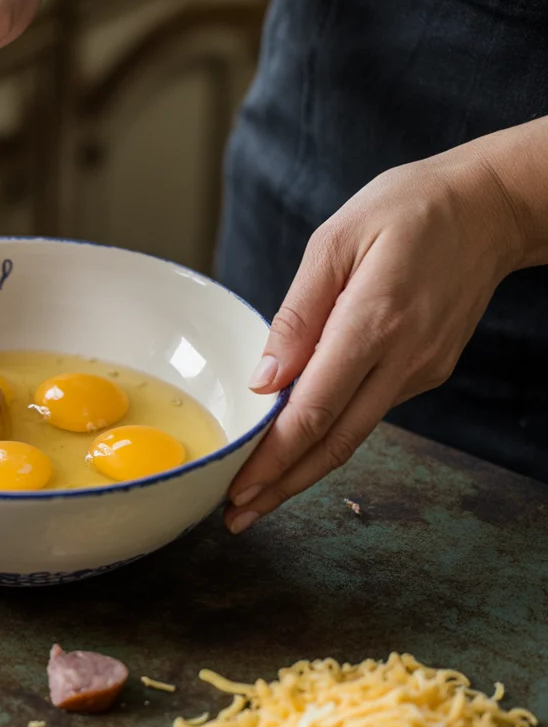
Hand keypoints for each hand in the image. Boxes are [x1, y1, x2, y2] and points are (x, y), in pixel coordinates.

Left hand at [224, 147, 525, 532]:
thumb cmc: (407, 211)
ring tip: (259, 493)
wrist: (489, 209)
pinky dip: (331, 434)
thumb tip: (266, 378)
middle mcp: (403, 358)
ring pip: (354, 433)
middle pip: (335, 442)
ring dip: (305, 469)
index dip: (273, 458)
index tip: (239, 489)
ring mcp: (421, 370)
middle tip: (238, 516)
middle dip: (282, 485)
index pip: (314, 410)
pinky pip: (370, 409)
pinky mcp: (427, 371)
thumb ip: (299, 313)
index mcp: (374, 322)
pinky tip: (298, 444)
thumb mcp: (338, 240)